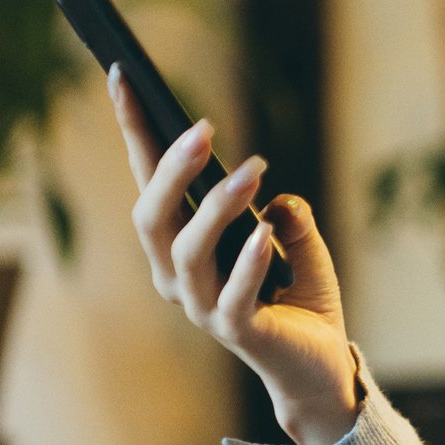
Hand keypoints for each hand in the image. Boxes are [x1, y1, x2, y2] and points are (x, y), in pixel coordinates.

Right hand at [108, 64, 360, 444]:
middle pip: (152, 216)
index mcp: (181, 248)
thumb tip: (276, 194)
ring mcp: (202, 307)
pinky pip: (232, 294)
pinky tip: (266, 230)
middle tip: (204, 127)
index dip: (135, 130)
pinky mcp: (236, 332)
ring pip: (186, 250)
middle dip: (170, 168)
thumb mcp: (298, 242)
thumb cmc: (301, 300)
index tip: (124, 76)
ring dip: (216, 206)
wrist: (319, 367)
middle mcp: (178, 277)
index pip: (149, 182)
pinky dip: (247, 259)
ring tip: (254, 171)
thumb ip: (283, 213)